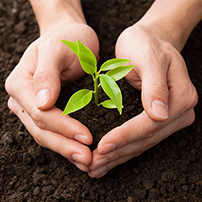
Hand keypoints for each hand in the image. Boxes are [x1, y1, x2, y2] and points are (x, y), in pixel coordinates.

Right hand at [5, 19, 98, 171]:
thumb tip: (41, 103)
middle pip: (42, 130)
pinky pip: (53, 131)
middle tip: (88, 159)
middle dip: (65, 146)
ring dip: (66, 150)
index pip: (41, 115)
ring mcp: (32, 107)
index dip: (64, 128)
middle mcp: (23, 99)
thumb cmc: (66, 39)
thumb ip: (46, 74)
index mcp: (21, 84)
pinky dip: (66, 144)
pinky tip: (79, 152)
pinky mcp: (46, 111)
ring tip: (86, 162)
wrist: (69, 36)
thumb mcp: (56, 49)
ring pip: (46, 136)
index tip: (87, 138)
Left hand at [88, 23, 197, 177]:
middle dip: (118, 152)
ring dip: (119, 156)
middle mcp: (177, 111)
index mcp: (180, 96)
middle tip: (94, 164)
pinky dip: (123, 149)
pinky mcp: (156, 118)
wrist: (150, 39)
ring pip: (142, 143)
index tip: (102, 146)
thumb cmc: (146, 44)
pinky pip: (140, 138)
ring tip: (97, 167)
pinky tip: (109, 158)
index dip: (125, 137)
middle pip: (146, 139)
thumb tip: (160, 115)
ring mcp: (168, 117)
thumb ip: (156, 86)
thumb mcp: (149, 58)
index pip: (150, 125)